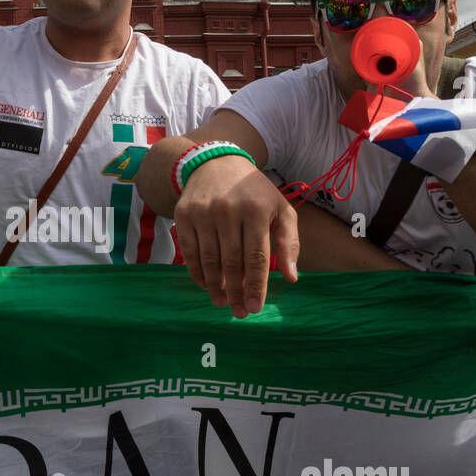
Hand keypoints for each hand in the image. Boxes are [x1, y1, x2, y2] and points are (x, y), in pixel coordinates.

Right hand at [174, 156, 299, 317]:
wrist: (216, 163)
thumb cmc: (254, 192)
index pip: (257, 257)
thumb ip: (289, 243)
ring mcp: (203, 212)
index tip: (255, 308)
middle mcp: (228, 211)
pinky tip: (206, 285)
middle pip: (232, 262)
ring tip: (222, 302)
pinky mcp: (184, 215)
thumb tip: (291, 278)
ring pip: (209, 260)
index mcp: (257, 210)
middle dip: (236, 292)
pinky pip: (190, 252)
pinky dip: (197, 272)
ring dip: (216, 287)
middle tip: (239, 312)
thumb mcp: (280, 209)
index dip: (256, 286)